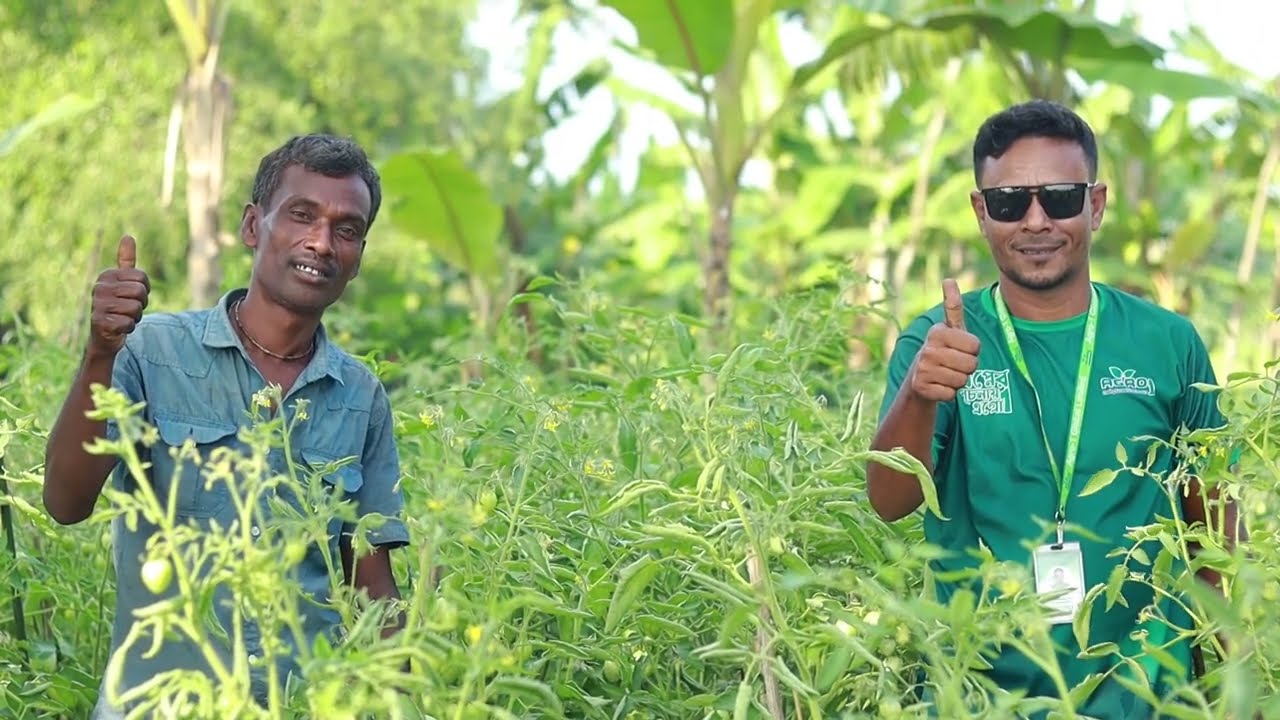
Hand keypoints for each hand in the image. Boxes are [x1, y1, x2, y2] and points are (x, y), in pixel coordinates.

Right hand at [87, 235, 149, 358]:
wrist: (104, 334)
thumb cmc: (118, 306)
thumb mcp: (123, 282)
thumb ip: (126, 261)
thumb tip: (128, 236)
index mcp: (107, 275)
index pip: (142, 277)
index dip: (144, 290)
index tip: (132, 296)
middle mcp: (99, 287)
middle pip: (140, 292)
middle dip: (140, 304)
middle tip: (128, 309)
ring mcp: (98, 305)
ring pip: (136, 308)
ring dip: (134, 317)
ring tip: (122, 317)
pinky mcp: (100, 322)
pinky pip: (129, 323)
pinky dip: (128, 328)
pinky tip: (118, 328)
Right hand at [908, 278, 979, 402]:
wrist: (919, 378)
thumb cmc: (942, 350)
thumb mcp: (949, 329)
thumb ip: (952, 307)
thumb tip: (949, 279)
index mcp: (937, 332)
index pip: (975, 345)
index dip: (973, 350)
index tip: (960, 349)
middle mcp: (928, 349)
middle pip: (971, 365)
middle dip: (968, 368)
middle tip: (954, 364)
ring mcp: (923, 369)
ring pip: (962, 380)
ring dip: (959, 381)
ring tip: (946, 374)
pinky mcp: (921, 388)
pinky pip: (951, 394)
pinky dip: (949, 393)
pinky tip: (939, 386)